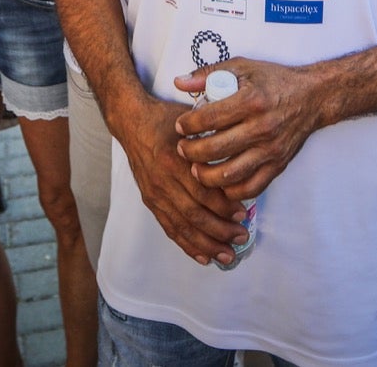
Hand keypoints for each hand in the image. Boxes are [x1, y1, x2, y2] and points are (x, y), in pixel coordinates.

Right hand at [113, 96, 246, 265]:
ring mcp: (155, 193)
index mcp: (175, 160)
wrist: (132, 122)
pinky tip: (203, 256)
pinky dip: (187, 245)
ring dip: (207, 244)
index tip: (243, 214)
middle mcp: (163, 180)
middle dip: (220, 230)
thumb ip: (212, 140)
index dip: (224, 207)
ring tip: (227, 255)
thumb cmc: (167, 121)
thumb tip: (241, 159)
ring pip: (183, 226)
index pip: (203, 192)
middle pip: (194, 214)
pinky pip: (169, 228)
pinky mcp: (150, 201)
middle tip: (241, 237)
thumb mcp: (191, 123)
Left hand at [172, 58, 320, 200]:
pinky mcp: (278, 165)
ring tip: (195, 168)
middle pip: (215, 149)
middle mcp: (261, 127)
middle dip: (190, 152)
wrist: (312, 97)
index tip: (179, 126)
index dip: (187, 125)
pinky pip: (251, 187)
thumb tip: (179, 83)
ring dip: (206, 175)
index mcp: (251, 101)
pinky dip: (231, 190)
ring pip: (230, 173)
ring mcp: (271, 150)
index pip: (209, 118)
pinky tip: (219, 182)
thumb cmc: (274, 81)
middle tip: (182, 149)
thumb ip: (209, 74)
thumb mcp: (242, 67)